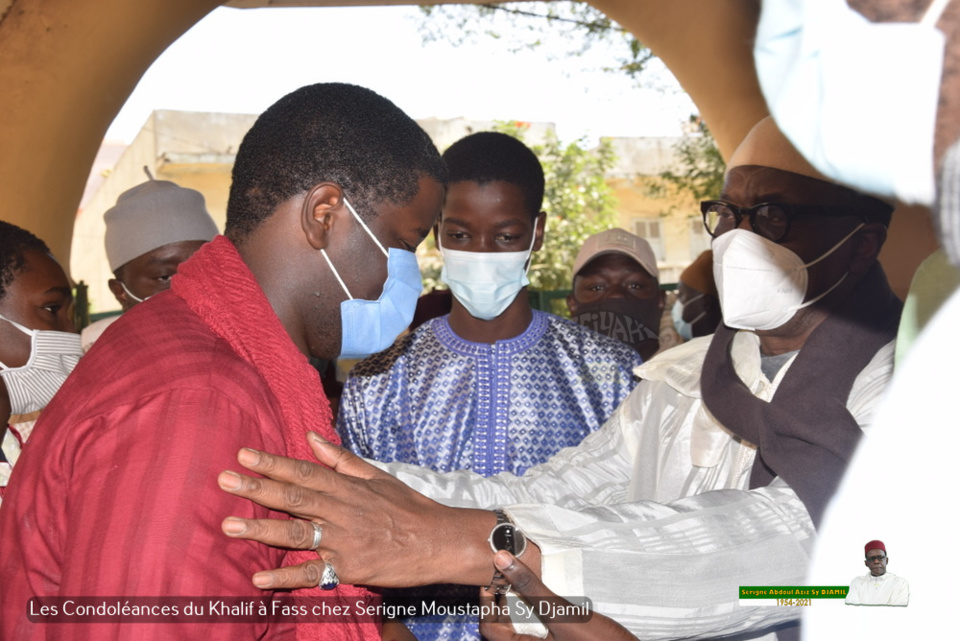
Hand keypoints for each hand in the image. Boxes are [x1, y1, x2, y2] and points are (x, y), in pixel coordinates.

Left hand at [218, 432, 495, 589]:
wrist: (440, 541)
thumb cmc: (409, 507)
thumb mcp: (377, 476)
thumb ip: (341, 459)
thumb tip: (310, 437)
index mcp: (347, 488)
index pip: (304, 471)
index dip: (273, 463)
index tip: (244, 454)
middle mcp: (342, 511)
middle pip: (293, 498)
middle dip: (257, 489)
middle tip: (225, 480)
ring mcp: (343, 541)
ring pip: (296, 534)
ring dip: (261, 531)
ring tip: (229, 526)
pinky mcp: (348, 569)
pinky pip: (312, 574)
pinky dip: (286, 578)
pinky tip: (258, 581)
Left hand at [479, 551, 637, 640]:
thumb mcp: (562, 613)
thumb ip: (531, 588)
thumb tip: (502, 560)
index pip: (488, 628)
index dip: (485, 601)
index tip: (492, 576)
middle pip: (501, 627)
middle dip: (502, 599)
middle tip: (508, 573)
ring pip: (519, 626)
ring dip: (519, 603)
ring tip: (525, 579)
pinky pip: (537, 627)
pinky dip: (535, 609)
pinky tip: (545, 594)